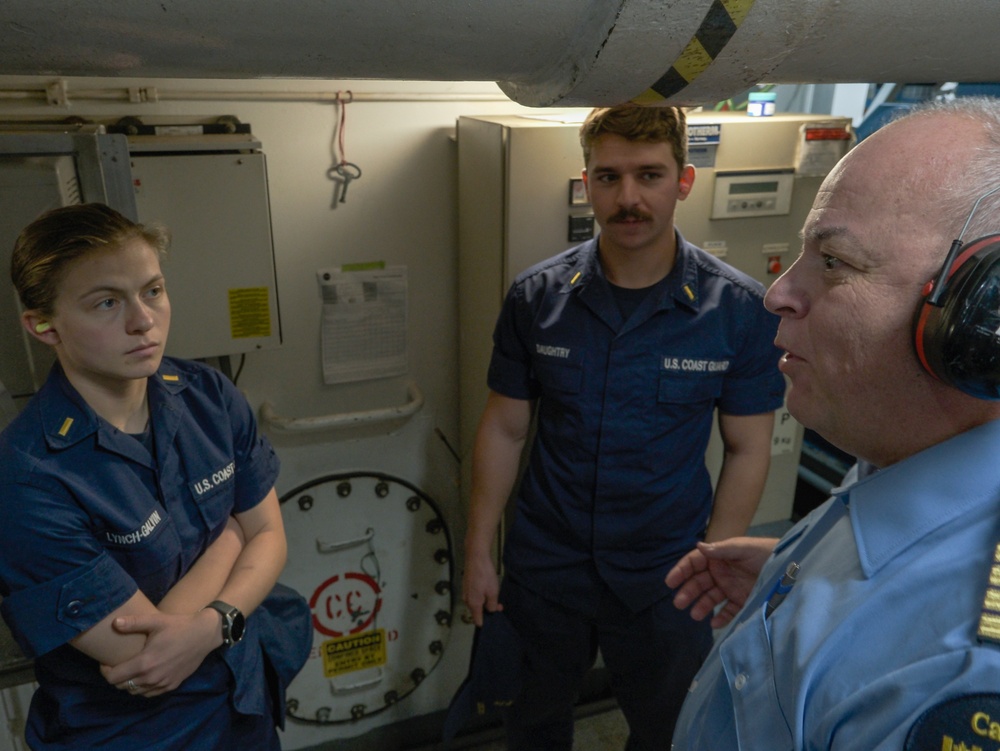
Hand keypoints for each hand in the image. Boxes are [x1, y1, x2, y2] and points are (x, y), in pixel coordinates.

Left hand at [100, 609, 220, 696]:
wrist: (205, 634)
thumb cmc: (179, 626)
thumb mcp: (156, 621)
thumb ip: (134, 623)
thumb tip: (114, 622)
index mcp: (144, 663)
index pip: (114, 678)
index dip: (105, 671)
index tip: (106, 662)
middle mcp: (151, 678)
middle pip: (122, 686)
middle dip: (116, 677)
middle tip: (117, 665)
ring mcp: (162, 684)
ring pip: (135, 692)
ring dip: (129, 683)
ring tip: (131, 670)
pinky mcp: (172, 685)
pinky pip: (149, 694)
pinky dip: (143, 688)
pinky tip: (145, 676)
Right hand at [461, 551, 501, 627]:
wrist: (476, 557)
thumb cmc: (485, 575)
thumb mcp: (493, 592)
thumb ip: (492, 605)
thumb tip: (490, 610)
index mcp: (473, 604)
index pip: (477, 620)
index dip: (486, 622)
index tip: (495, 619)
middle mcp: (467, 600)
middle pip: (477, 611)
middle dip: (488, 610)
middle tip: (500, 605)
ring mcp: (465, 591)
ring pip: (476, 602)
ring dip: (486, 601)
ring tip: (496, 595)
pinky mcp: (466, 584)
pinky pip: (474, 594)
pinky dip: (481, 594)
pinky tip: (488, 588)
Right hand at [665, 537, 776, 628]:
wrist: (792, 568)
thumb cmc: (766, 552)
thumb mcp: (743, 548)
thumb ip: (721, 549)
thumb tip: (699, 546)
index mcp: (719, 556)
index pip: (694, 563)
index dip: (681, 571)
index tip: (670, 582)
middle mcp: (722, 572)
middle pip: (699, 582)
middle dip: (688, 592)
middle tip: (679, 603)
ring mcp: (731, 587)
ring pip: (711, 597)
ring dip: (701, 605)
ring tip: (695, 615)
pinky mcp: (742, 600)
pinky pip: (728, 610)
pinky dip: (721, 617)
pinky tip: (714, 623)